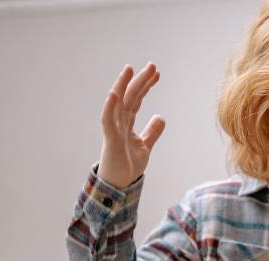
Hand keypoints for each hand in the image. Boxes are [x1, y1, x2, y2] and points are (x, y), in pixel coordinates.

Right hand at [97, 63, 165, 189]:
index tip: (157, 74)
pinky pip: (108, 120)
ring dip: (123, 86)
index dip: (146, 86)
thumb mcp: (145, 146)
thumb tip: (160, 116)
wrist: (119, 185)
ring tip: (130, 69)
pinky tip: (115, 93)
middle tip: (152, 65)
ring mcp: (113, 129)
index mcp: (127, 123)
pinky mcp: (110, 139)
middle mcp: (119, 122)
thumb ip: (152, 132)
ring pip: (118, 103)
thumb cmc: (127, 166)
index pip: (137, 99)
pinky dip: (110, 106)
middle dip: (140, 81)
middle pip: (130, 97)